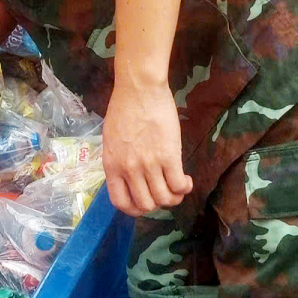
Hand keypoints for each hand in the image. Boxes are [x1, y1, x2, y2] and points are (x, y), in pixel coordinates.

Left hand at [103, 79, 193, 215]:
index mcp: (111, 165)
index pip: (120, 202)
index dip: (135, 209)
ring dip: (174, 197)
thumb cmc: (124, 109)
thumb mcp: (112, 140)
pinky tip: (186, 179)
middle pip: (146, 205)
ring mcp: (149, 164)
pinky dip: (185, 188)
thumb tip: (131, 177)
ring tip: (178, 185)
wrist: (139, 88)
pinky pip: (178, 186)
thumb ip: (120, 161)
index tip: (145, 201)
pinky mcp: (168, 156)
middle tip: (164, 190)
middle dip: (157, 203)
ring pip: (165, 199)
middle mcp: (129, 169)